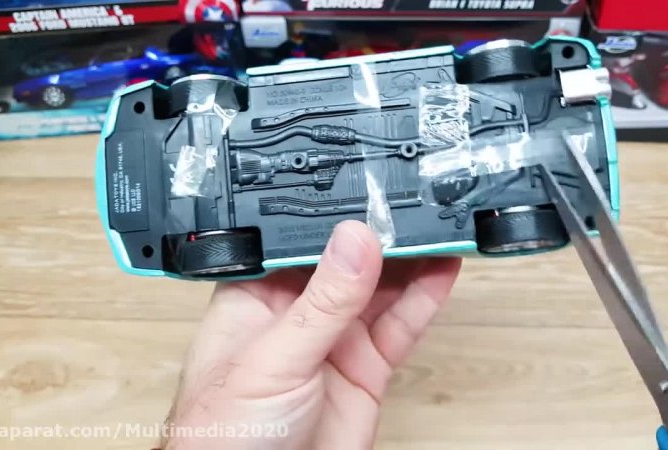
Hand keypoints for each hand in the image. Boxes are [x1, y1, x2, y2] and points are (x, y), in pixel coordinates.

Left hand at [163, 221, 461, 449]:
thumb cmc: (226, 433)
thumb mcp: (275, 357)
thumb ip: (322, 302)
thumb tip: (354, 241)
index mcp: (260, 296)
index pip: (303, 243)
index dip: (338, 218)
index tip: (372, 195)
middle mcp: (299, 313)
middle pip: (349, 262)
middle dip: (382, 236)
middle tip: (417, 208)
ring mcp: (335, 340)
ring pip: (381, 290)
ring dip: (411, 261)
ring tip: (439, 229)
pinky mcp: (366, 368)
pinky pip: (401, 327)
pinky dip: (425, 300)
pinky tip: (442, 271)